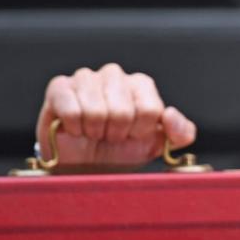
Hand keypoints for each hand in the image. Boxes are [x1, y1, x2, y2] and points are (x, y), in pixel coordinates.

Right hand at [36, 63, 196, 168]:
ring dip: (94, 131)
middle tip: (109, 136)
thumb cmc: (121, 150)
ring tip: (93, 132)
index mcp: (141, 85)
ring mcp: (85, 78)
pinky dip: (74, 128)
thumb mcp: (158, 145)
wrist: (85, 165)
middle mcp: (114, 75)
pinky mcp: (59, 88)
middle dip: (116, 133)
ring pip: (96, 110)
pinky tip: (74, 128)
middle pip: (123, 110)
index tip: (131, 135)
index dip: (139, 132)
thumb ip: (180, 132)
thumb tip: (170, 114)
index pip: (150, 110)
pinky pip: (71, 110)